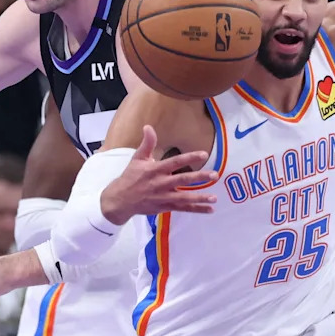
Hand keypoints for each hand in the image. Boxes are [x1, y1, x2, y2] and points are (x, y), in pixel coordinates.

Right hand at [100, 126, 217, 224]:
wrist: (120, 200)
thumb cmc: (130, 177)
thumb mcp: (137, 158)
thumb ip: (147, 143)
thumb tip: (148, 126)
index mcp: (155, 170)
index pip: (175, 162)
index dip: (189, 157)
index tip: (204, 154)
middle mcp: (161, 183)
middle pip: (182, 180)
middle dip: (199, 177)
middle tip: (214, 175)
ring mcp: (164, 197)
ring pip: (184, 198)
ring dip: (200, 198)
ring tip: (214, 198)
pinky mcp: (165, 207)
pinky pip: (183, 209)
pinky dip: (196, 209)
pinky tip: (209, 209)